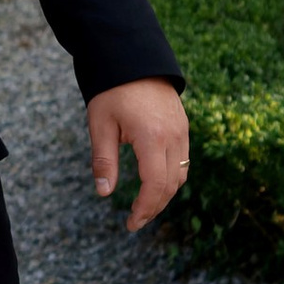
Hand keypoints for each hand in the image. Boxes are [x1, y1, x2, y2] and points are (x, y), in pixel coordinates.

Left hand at [87, 78, 189, 231]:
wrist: (134, 60)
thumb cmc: (112, 91)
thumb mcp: (100, 125)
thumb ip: (103, 160)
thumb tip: (104, 193)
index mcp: (151, 137)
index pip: (155, 185)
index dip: (144, 208)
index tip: (130, 224)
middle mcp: (173, 137)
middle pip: (171, 185)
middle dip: (154, 207)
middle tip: (135, 221)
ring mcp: (182, 131)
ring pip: (181, 175)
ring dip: (165, 195)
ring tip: (144, 207)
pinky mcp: (183, 127)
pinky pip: (183, 161)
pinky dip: (171, 178)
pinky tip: (154, 185)